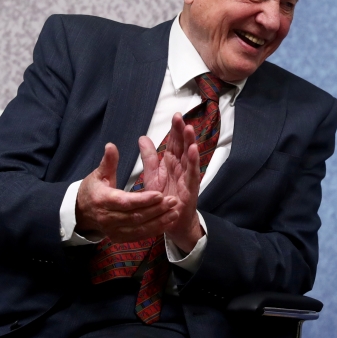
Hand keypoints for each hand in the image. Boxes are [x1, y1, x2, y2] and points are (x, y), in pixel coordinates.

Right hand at [76, 143, 177, 241]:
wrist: (81, 212)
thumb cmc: (93, 189)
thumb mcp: (98, 174)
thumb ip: (108, 161)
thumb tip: (111, 146)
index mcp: (103, 200)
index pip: (125, 202)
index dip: (143, 200)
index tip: (159, 194)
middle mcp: (108, 218)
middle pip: (135, 216)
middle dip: (156, 210)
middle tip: (173, 200)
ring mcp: (113, 230)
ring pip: (139, 228)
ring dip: (158, 221)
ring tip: (174, 212)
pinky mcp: (119, 237)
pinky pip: (139, 236)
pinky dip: (154, 230)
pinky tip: (167, 222)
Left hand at [140, 112, 204, 252]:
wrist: (170, 221)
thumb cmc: (163, 198)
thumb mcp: (153, 175)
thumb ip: (149, 158)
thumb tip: (143, 137)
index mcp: (171, 163)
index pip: (174, 143)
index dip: (175, 130)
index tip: (175, 115)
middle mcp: (181, 168)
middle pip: (182, 146)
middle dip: (182, 132)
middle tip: (180, 117)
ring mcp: (187, 177)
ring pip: (189, 157)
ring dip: (190, 143)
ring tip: (189, 129)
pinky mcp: (190, 188)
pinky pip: (192, 173)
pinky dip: (194, 162)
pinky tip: (194, 150)